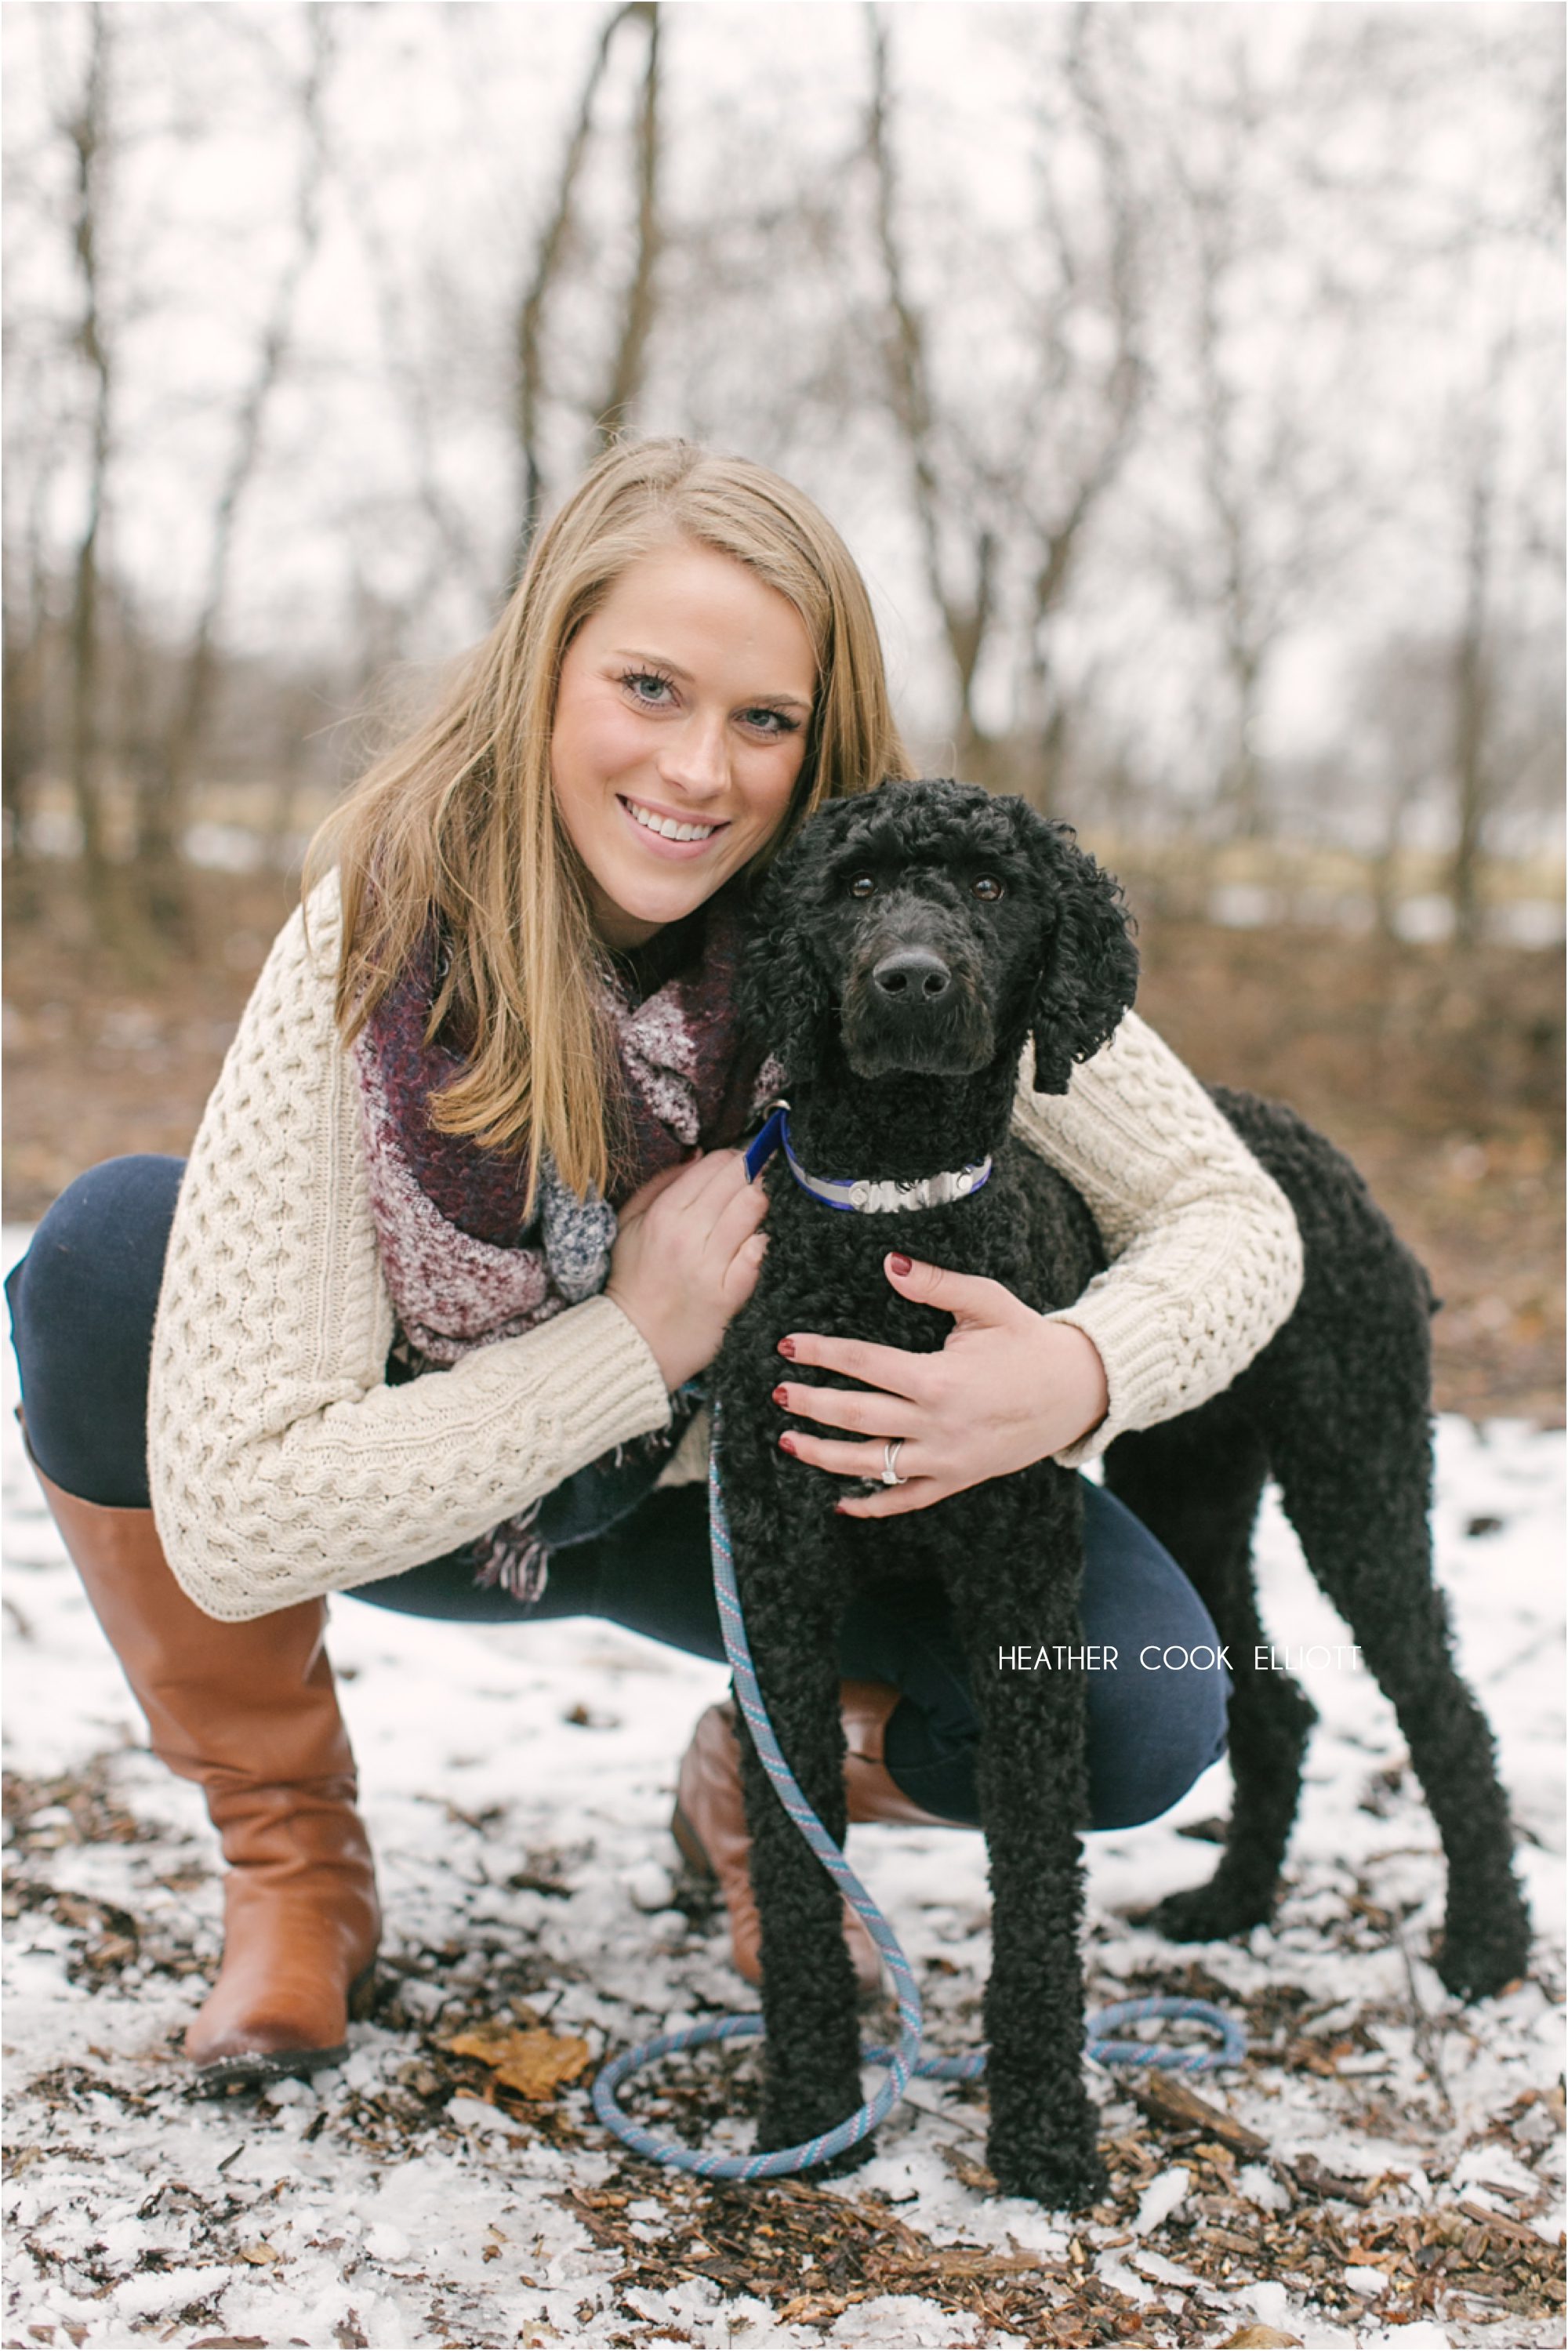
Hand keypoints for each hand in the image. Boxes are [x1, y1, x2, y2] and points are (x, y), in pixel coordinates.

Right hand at [605, 1149, 768, 1391]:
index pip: (715, 1165)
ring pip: (753, 1209)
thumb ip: (661, 1184)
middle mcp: (688, 1235)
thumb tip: (698, 1156)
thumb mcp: (630, 1223)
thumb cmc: (633, 1279)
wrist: (633, 1339)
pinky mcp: (728, 1294)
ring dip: (760, 1204)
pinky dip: (762, 1243)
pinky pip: (758, 1254)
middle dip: (754, 1173)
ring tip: (754, 1210)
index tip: (741, 1163)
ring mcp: (710, 1265)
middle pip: (739, 1180)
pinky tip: (754, 1244)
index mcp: (664, 1213)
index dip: (734, 1158)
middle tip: (757, 1180)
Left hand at [771, 1252, 1109, 1517]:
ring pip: (871, 1464)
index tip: (788, 1345)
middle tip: (777, 1393)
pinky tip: (840, 1501)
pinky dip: (872, 1505)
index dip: (822, 1352)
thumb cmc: (1028, 1342)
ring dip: (824, 1456)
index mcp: (940, 1378)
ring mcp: (945, 1459)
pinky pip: (906, 1499)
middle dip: (811, 1404)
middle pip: (857, 1416)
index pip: (864, 1363)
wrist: (1078, 1392)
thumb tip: (889, 1262)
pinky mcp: (957, 1479)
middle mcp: (937, 1425)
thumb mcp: (988, 1302)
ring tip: (787, 1442)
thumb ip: (937, 1283)